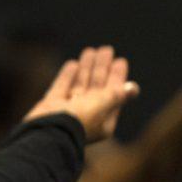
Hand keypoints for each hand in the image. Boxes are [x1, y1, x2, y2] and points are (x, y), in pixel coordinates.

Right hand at [22, 46, 139, 141]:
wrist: (47, 131)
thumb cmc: (78, 120)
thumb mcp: (102, 106)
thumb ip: (116, 94)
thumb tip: (134, 88)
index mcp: (103, 120)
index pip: (113, 94)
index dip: (117, 77)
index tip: (120, 61)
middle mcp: (86, 114)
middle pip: (96, 86)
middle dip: (101, 68)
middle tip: (106, 49)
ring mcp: (67, 110)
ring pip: (79, 85)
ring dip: (86, 68)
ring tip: (89, 50)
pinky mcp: (51, 105)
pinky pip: (61, 87)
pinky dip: (67, 76)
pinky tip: (72, 64)